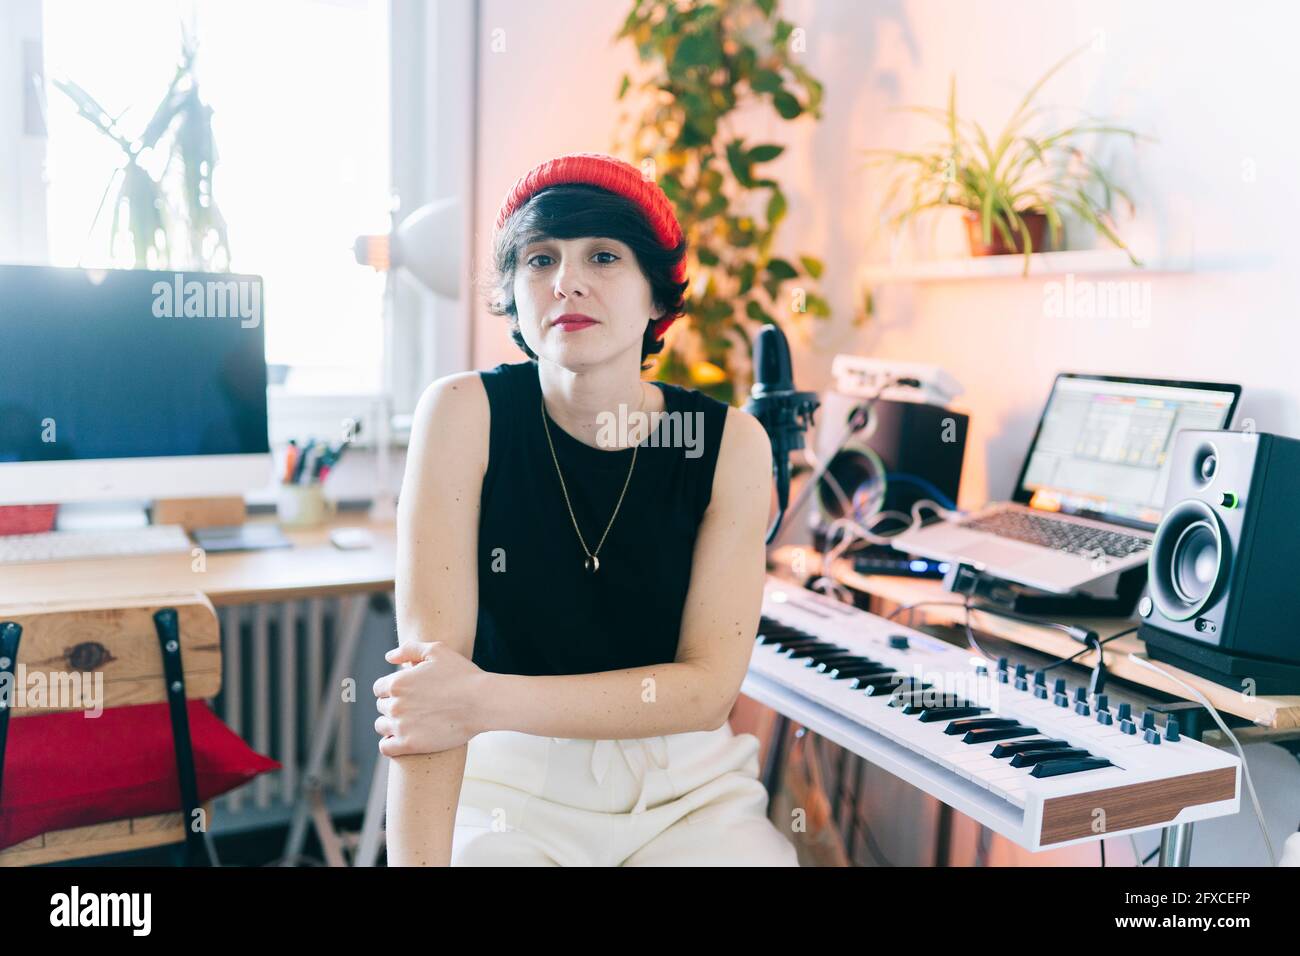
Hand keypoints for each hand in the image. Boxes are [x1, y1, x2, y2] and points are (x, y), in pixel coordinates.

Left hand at [373, 641, 489, 755]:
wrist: (482, 703)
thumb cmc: (462, 675)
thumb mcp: (437, 651)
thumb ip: (409, 649)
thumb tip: (389, 657)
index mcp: (398, 682)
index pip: (379, 688)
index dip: (392, 688)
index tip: (407, 692)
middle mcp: (395, 704)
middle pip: (382, 706)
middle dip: (394, 704)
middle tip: (414, 706)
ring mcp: (401, 726)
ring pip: (381, 726)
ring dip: (391, 724)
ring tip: (410, 722)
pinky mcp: (410, 745)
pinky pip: (385, 747)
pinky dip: (390, 743)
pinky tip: (403, 738)